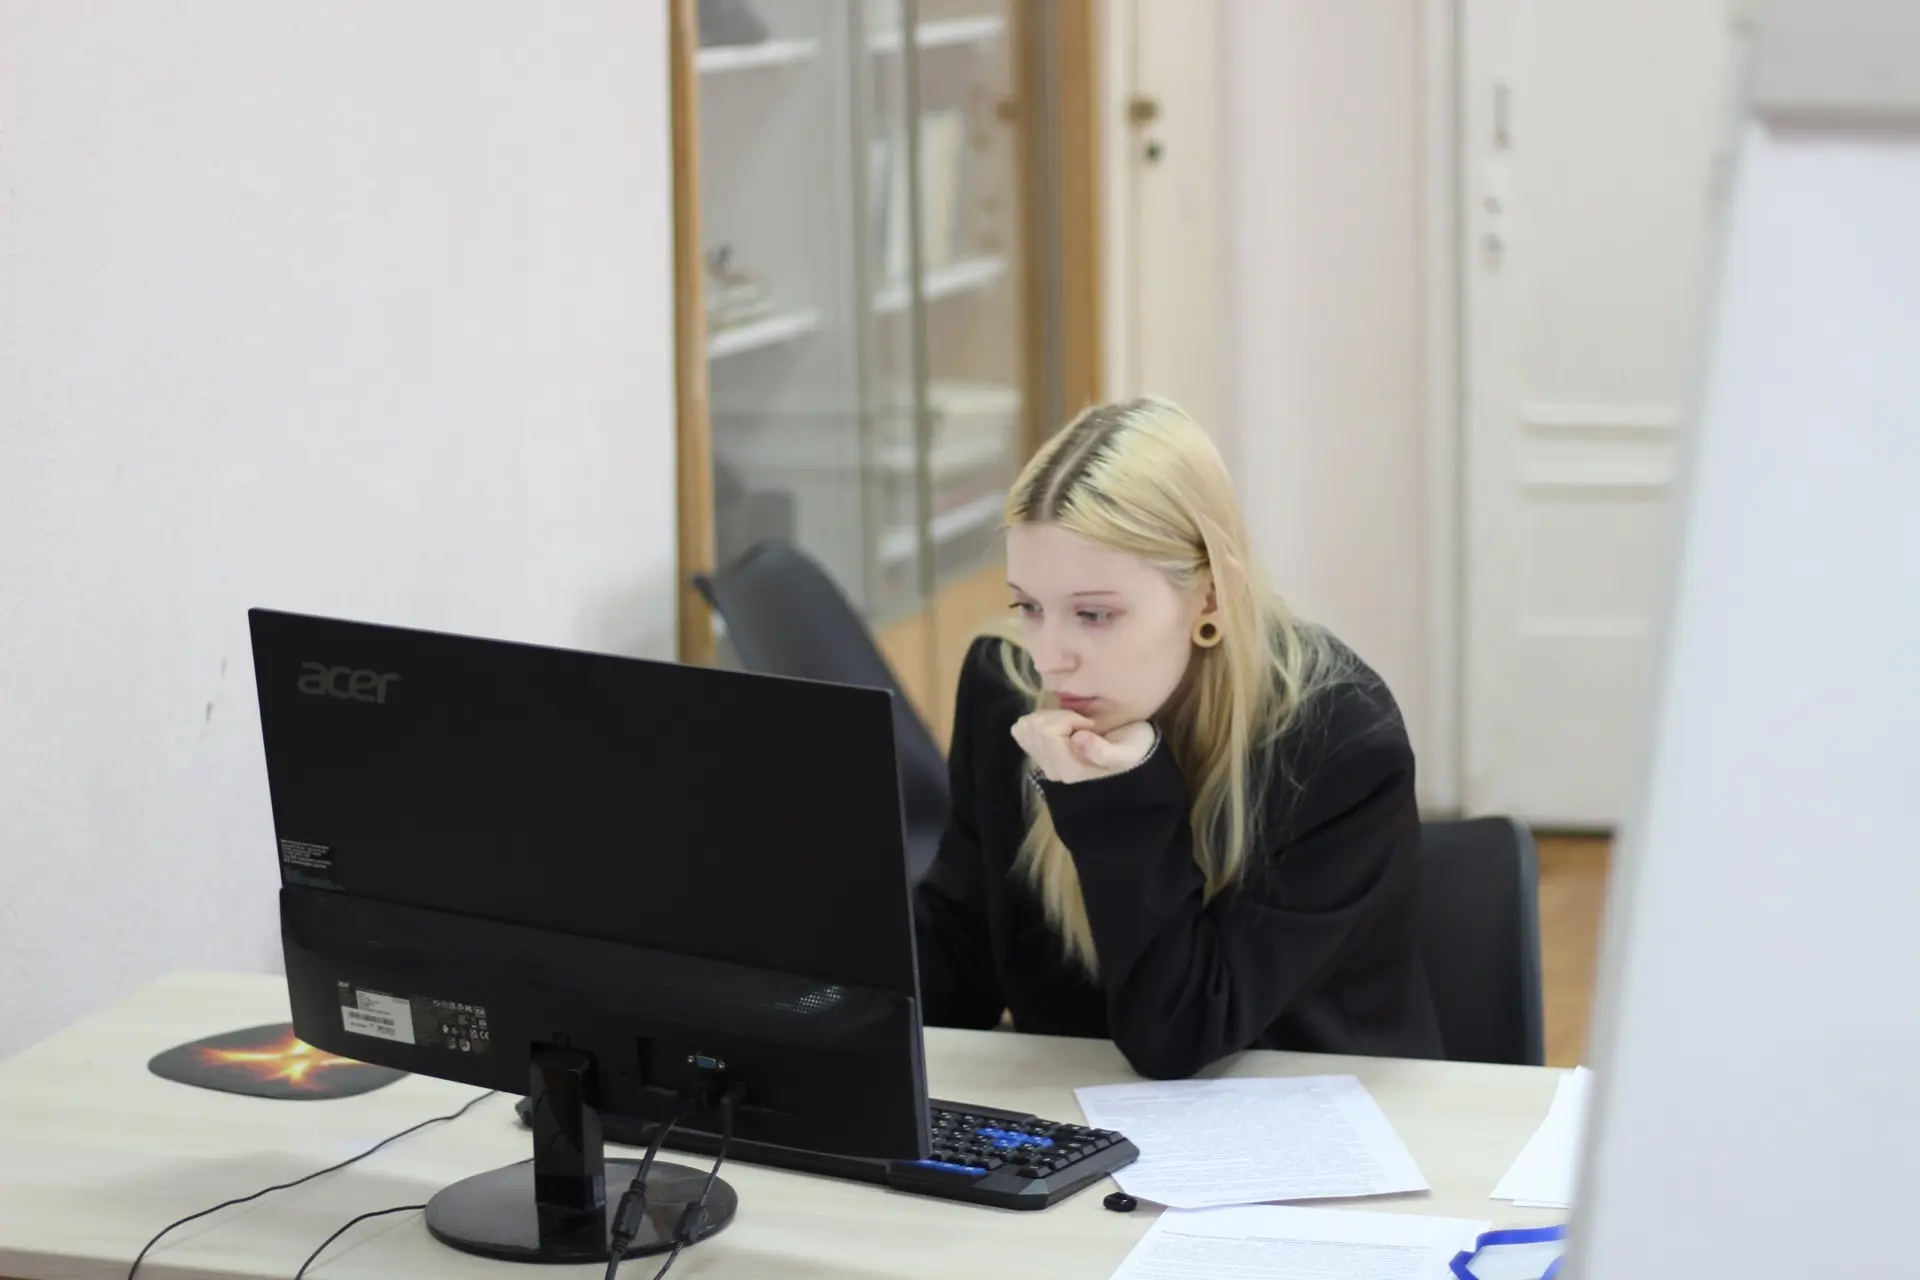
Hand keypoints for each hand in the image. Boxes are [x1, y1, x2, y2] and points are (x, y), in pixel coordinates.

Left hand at [1011, 711, 1157, 783]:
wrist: (1132, 755)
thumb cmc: (1131, 750)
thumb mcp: (1126, 753)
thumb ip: (1104, 751)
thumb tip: (1078, 739)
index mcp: (1069, 770)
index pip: (1047, 732)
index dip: (1068, 718)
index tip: (1089, 723)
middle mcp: (1051, 770)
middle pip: (1034, 728)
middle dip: (1058, 716)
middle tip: (1081, 723)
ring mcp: (1042, 762)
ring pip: (1025, 726)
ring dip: (1049, 717)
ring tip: (1072, 724)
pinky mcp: (1037, 752)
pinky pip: (1022, 729)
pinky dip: (1040, 720)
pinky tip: (1061, 725)